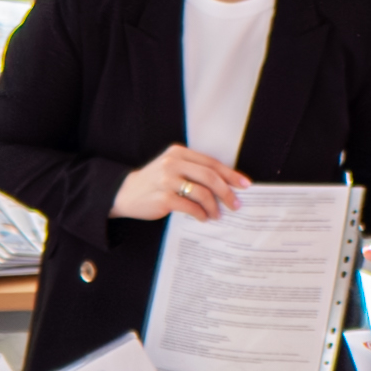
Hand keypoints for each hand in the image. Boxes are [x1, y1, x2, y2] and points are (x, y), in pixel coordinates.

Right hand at [115, 145, 244, 222]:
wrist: (125, 193)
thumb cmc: (155, 183)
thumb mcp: (172, 168)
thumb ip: (193, 171)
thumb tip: (225, 185)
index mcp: (179, 152)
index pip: (211, 163)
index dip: (230, 174)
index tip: (244, 185)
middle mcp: (173, 163)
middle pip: (210, 177)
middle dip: (227, 192)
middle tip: (235, 204)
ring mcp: (167, 180)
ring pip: (202, 193)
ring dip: (214, 207)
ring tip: (217, 215)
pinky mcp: (163, 198)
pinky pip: (190, 207)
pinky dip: (200, 214)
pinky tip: (203, 218)